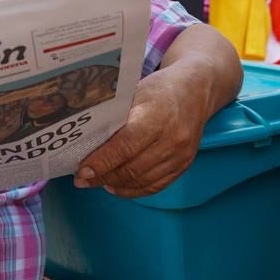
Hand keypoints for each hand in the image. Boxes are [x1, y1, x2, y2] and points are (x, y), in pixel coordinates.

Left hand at [73, 67, 207, 197]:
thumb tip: (85, 141)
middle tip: (82, 180)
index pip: (125, 146)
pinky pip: (155, 186)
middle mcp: (172, 138)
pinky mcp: (185, 165)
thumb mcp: (135, 92)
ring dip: (115, 184)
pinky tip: (117, 186)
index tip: (81, 171)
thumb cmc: (160, 89)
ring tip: (96, 182)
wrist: (197, 91)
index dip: (101, 162)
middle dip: (102, 176)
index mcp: (157, 116)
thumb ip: (114, 117)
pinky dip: (133, 190)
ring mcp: (181, 155)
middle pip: (132, 168)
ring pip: (141, 181)